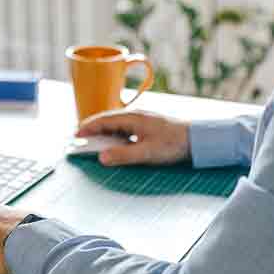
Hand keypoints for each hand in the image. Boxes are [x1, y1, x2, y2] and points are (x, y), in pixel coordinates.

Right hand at [75, 109, 190, 166]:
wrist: (197, 139)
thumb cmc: (174, 143)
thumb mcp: (147, 153)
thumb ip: (123, 155)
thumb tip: (101, 157)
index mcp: (132, 118)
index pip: (104, 120)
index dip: (88, 127)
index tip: (76, 135)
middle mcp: (135, 116)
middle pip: (108, 120)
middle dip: (93, 128)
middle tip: (80, 138)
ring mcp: (142, 120)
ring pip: (117, 123)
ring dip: (104, 131)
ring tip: (94, 141)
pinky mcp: (148, 125)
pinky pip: (126, 127)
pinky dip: (115, 134)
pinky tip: (116, 142)